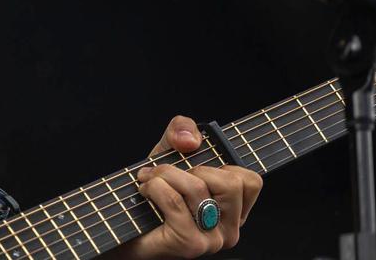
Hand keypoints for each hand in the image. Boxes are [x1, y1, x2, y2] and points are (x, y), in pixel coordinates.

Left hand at [112, 115, 262, 258]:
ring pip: (197, 188)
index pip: (250, 181)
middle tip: (167, 174)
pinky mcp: (189, 244)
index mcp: (235, 210)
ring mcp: (212, 240)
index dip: (220, 164)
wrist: (125, 222)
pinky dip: (154, 187)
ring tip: (149, 180)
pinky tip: (145, 192)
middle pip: (229, 183)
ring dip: (164, 174)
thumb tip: (191, 140)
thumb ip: (182, 129)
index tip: (195, 168)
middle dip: (190, 168)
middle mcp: (230, 229)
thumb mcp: (170, 151)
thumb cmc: (154, 191)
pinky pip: (174, 201)